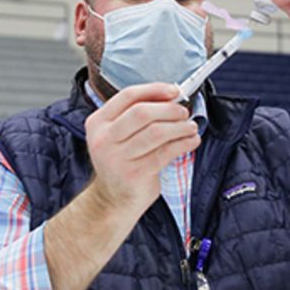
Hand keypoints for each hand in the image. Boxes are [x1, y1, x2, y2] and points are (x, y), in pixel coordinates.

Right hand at [84, 82, 200, 213]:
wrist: (113, 199)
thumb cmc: (122, 162)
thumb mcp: (117, 136)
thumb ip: (136, 116)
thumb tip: (170, 97)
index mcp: (98, 123)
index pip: (127, 96)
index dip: (154, 90)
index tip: (173, 91)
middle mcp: (104, 139)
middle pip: (142, 113)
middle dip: (169, 109)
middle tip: (183, 112)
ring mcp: (117, 158)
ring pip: (156, 132)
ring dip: (179, 127)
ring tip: (190, 127)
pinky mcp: (134, 174)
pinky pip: (165, 152)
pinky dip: (183, 144)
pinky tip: (191, 141)